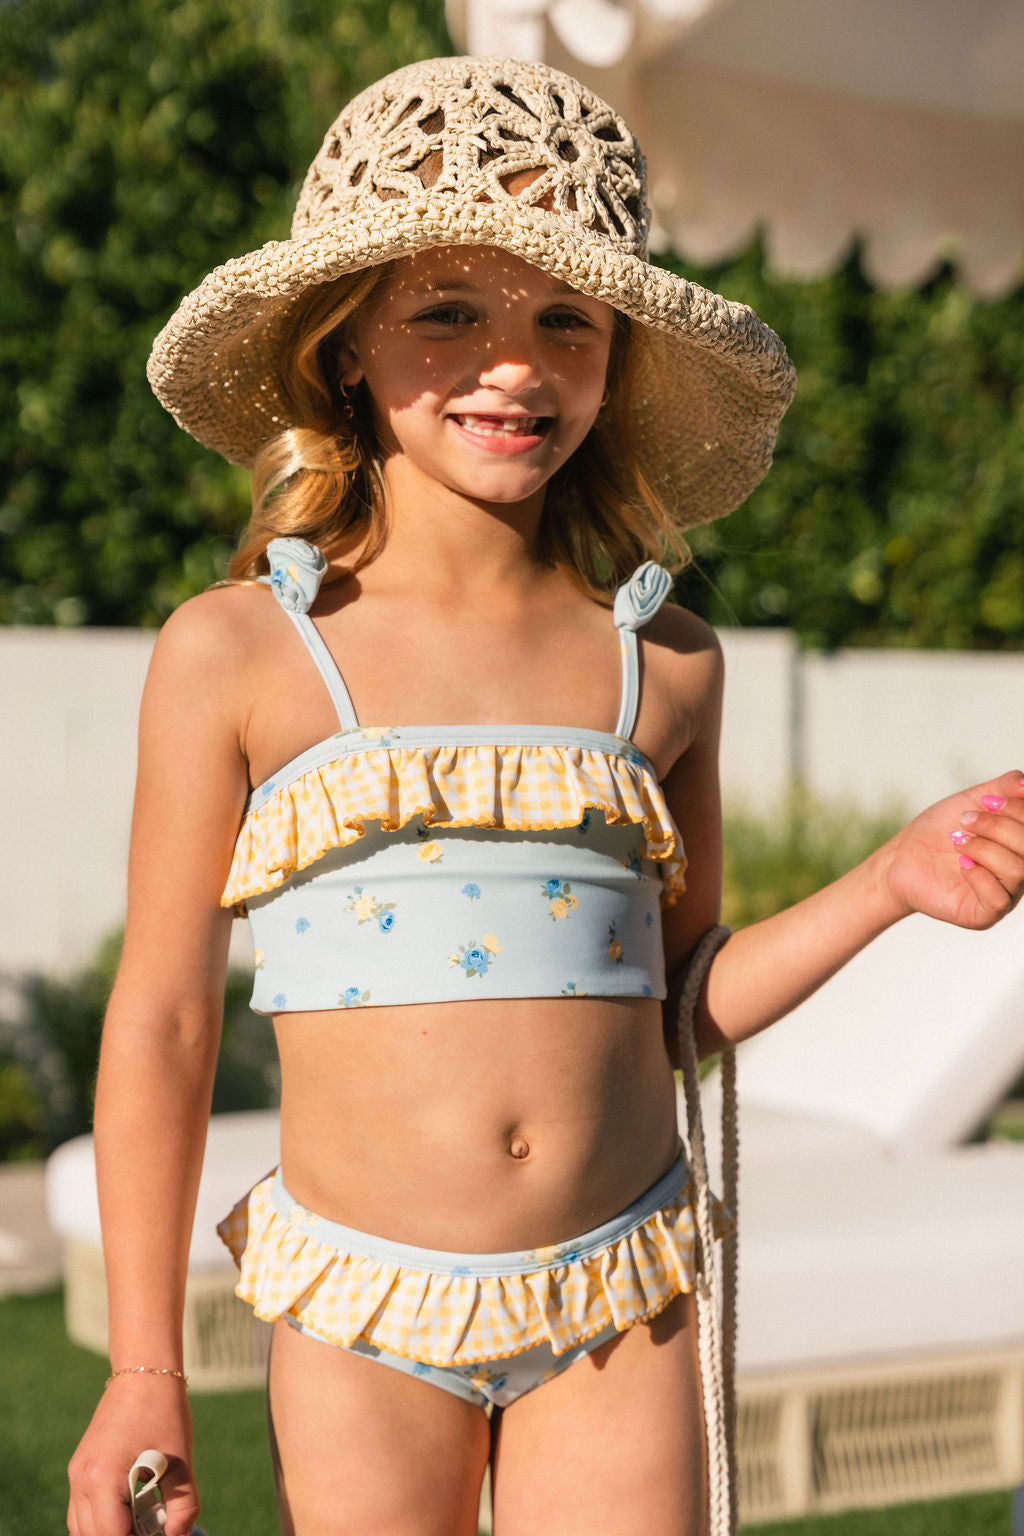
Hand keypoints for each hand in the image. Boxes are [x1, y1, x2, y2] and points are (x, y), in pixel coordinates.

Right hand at [67, 1375, 196, 1535]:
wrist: (144, 1372)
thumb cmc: (164, 1412)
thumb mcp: (181, 1462)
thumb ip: (182, 1506)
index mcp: (102, 1478)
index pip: (111, 1535)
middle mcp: (80, 1480)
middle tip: (153, 1532)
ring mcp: (76, 1474)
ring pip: (81, 1528)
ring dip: (108, 1533)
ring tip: (142, 1527)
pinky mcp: (79, 1468)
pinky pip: (81, 1510)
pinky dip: (101, 1521)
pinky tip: (130, 1515)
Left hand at [878, 768, 1023, 929]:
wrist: (901, 858)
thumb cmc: (940, 830)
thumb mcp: (973, 801)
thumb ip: (1003, 788)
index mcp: (1021, 846)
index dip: (1017, 809)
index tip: (985, 800)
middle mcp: (1021, 872)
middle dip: (997, 827)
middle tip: (965, 820)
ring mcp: (1006, 896)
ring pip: (1017, 872)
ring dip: (983, 848)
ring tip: (956, 840)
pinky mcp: (984, 914)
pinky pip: (998, 899)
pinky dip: (979, 875)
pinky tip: (961, 864)